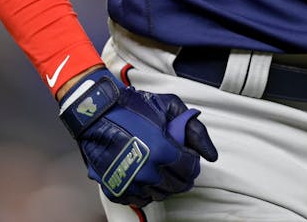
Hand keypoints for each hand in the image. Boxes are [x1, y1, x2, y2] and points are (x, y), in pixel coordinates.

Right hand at [58, 69, 217, 205]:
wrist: (95, 112)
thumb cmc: (131, 106)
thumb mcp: (170, 106)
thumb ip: (195, 131)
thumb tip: (211, 154)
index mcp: (162, 152)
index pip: (190, 170)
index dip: (193, 162)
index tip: (189, 156)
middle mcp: (147, 172)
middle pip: (177, 185)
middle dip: (182, 175)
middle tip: (179, 164)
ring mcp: (130, 183)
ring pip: (159, 194)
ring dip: (165, 184)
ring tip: (162, 169)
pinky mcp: (115, 188)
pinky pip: (139, 199)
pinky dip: (146, 191)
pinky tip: (146, 177)